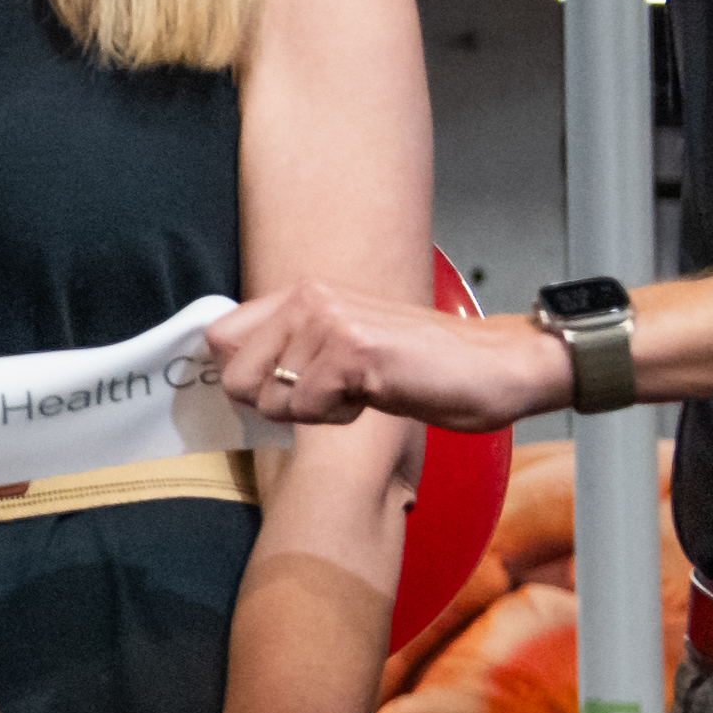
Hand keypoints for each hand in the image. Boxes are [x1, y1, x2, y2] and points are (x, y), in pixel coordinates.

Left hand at [209, 279, 567, 432]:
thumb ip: (292, 351)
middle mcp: (306, 299)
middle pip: (234, 375)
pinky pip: (309, 407)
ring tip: (360, 390)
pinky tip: (374, 395)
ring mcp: (327, 321)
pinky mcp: (352, 350)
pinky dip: (339, 417)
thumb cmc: (420, 365)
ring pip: (273, 398)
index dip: (236, 376)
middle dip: (275, 403)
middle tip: (327, 395)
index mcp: (301, 294)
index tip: (273, 392)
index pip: (217, 336)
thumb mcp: (343, 347)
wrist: (494, 365)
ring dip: (314, 412)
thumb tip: (232, 380)